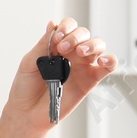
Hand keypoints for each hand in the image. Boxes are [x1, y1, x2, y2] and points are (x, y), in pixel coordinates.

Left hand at [0, 18, 116, 137]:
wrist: (27, 113)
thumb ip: (43, 45)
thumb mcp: (29, 62)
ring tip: (79, 53)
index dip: (65, 28)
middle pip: (84, 34)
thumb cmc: (25, 88)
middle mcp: (72, 53)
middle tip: (62, 49)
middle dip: (75, 37)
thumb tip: (52, 24)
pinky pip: (108, 67)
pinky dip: (111, 60)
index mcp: (57, 45)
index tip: (56, 38)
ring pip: (98, 46)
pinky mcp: (90, 80)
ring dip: (91, 45)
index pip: (68, 27)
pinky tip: (103, 60)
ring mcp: (82, 66)